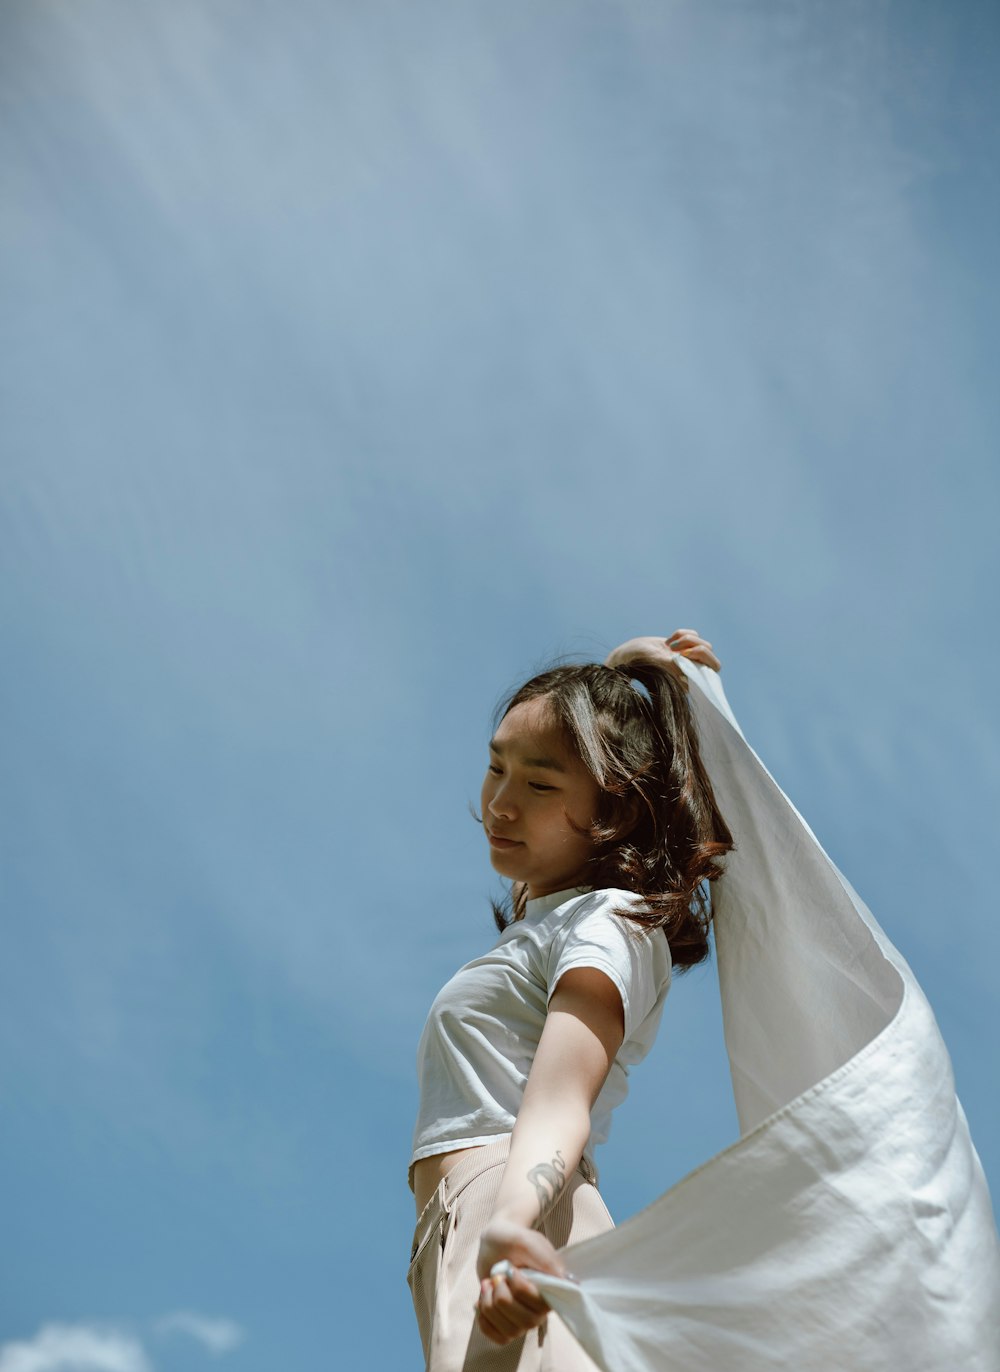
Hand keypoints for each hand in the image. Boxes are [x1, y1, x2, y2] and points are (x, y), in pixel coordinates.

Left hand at [475, 1220, 564, 1344]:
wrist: (495, 1241)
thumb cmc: (514, 1239)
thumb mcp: (529, 1242)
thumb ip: (547, 1261)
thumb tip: (571, 1283)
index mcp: (551, 1290)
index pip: (538, 1305)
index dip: (519, 1288)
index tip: (510, 1268)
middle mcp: (540, 1310)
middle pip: (523, 1322)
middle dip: (502, 1297)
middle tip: (496, 1276)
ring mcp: (522, 1320)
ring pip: (508, 1330)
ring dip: (489, 1304)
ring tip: (488, 1284)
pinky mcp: (506, 1324)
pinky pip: (496, 1336)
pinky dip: (483, 1319)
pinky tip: (481, 1300)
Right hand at [605, 629, 720, 678]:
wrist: (629, 654)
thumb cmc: (640, 661)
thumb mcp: (658, 661)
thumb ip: (675, 664)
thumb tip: (691, 668)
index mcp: (690, 678)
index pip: (713, 667)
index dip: (702, 657)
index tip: (684, 655)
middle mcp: (691, 668)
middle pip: (710, 652)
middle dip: (696, 645)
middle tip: (679, 648)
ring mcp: (688, 657)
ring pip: (702, 642)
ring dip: (687, 639)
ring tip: (670, 645)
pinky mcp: (682, 645)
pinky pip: (693, 634)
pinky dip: (681, 634)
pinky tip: (668, 641)